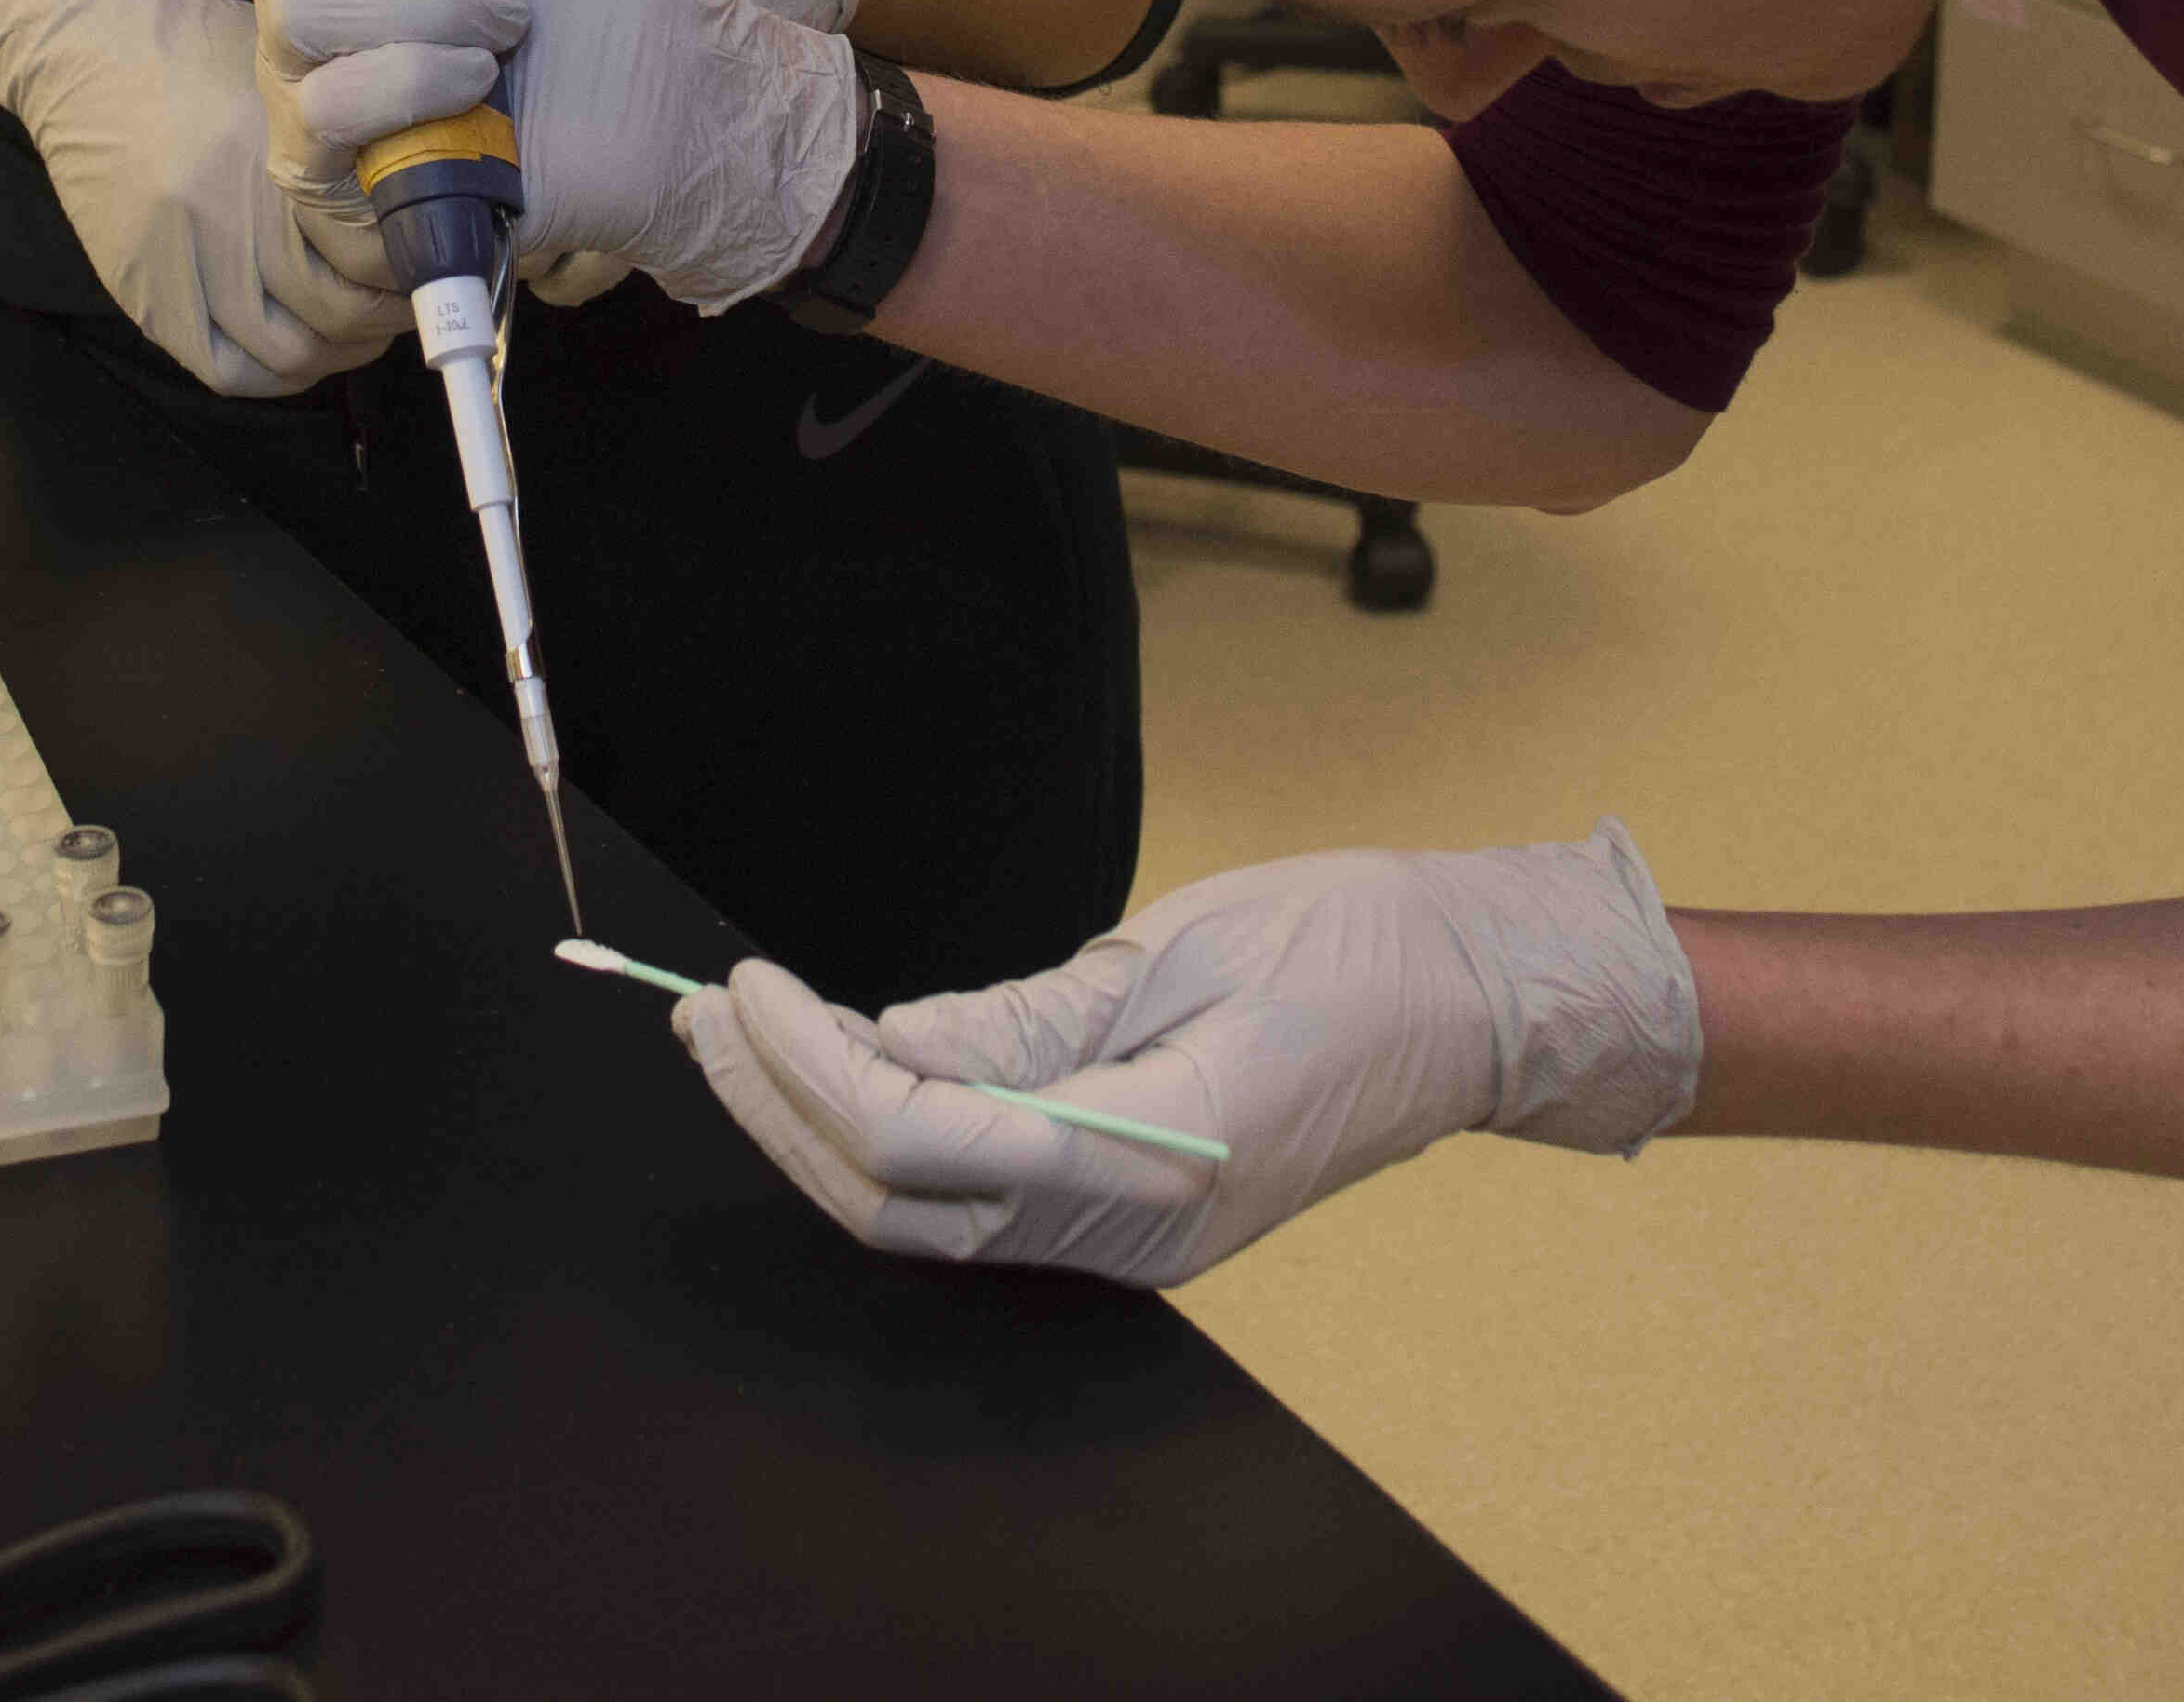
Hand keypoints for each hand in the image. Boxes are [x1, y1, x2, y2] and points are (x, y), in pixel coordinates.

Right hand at [0, 0, 409, 396]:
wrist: (85, 47)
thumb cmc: (199, 49)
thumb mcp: (290, 74)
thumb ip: (351, 135)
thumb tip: (428, 188)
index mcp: (286, 155)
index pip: (383, 248)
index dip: (421, 263)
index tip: (436, 252)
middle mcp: (240, 216)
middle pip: (346, 307)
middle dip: (391, 309)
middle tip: (409, 291)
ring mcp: (189, 263)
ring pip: (296, 351)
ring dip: (340, 346)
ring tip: (359, 319)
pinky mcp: (148, 294)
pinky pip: (230, 369)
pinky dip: (279, 370)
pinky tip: (303, 341)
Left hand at [674, 825, 1702, 1288]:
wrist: (1479, 997)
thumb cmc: (1355, 948)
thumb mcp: (1172, 953)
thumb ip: (1019, 1023)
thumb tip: (879, 1047)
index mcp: (1149, 1159)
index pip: (921, 1141)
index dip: (811, 1071)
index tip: (746, 987)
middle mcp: (1133, 1227)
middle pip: (901, 1204)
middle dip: (782, 1111)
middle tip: (704, 1015)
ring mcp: (1135, 1235)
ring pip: (930, 1214)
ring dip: (822, 1127)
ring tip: (742, 1035)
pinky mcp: (1136, 1210)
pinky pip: (984, 1193)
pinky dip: (898, 1132)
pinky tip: (848, 1059)